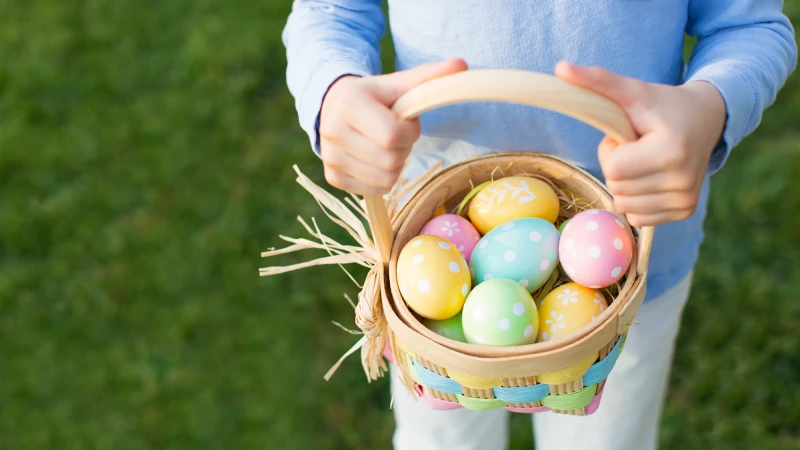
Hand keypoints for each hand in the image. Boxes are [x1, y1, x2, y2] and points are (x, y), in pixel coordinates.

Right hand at [319, 59, 467, 194]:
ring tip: (384, 145)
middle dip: (403, 149)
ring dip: (395, 165)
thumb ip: (430, 76)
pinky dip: (383, 179)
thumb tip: (462, 64)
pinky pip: (375, 191)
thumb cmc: (376, 95)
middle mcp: (332, 132)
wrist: (335, 105)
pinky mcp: (332, 177)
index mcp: (349, 104)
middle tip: (395, 134)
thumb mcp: (400, 83)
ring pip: (385, 181)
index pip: (392, 136)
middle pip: (391, 161)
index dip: (409, 132)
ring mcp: (330, 157)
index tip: (405, 121)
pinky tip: (375, 159)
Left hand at [555, 62, 726, 226]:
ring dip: (626, 185)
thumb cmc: (663, 104)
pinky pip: (638, 217)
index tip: (628, 136)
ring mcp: (686, 199)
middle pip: (617, 189)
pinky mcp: (686, 210)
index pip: (614, 169)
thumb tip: (560, 67)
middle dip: (617, 168)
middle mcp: (683, 180)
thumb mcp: (631, 91)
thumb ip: (597, 81)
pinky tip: (651, 178)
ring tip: (644, 161)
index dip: (611, 151)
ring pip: (625, 206)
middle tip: (636, 148)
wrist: (708, 118)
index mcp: (671, 151)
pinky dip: (636, 200)